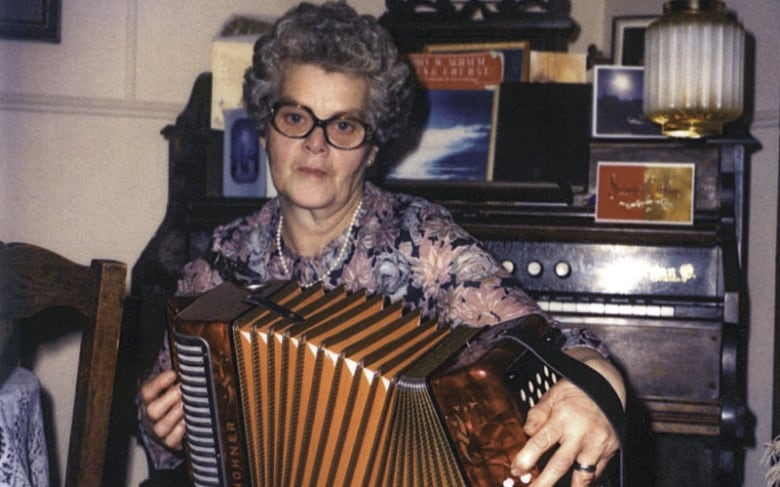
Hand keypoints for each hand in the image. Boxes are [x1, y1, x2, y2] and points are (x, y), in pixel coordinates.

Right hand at [139, 369, 185, 450]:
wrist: (161, 425)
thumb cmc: (168, 400)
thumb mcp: (166, 387)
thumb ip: (173, 379)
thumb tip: (188, 367)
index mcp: (148, 400)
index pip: (147, 392)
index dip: (159, 383)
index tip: (172, 374)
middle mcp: (150, 416)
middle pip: (152, 411)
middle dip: (169, 399)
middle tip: (183, 389)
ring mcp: (157, 430)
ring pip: (161, 427)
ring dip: (176, 415)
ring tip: (187, 405)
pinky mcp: (167, 442)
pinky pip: (171, 440)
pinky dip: (180, 431)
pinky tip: (188, 421)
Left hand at [511, 349, 623, 486]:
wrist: (607, 385)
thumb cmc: (576, 389)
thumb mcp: (552, 395)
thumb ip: (537, 414)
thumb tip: (526, 434)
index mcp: (564, 417)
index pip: (541, 442)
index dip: (526, 459)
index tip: (516, 471)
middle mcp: (582, 433)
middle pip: (560, 465)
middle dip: (543, 483)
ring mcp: (598, 444)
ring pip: (583, 476)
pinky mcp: (611, 451)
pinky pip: (596, 472)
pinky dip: (585, 480)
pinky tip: (575, 483)